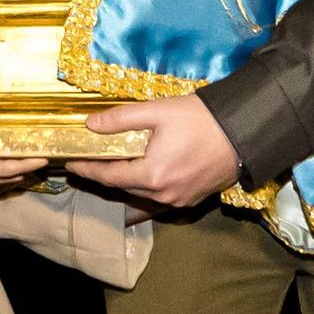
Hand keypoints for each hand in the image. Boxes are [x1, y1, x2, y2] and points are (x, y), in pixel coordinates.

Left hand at [66, 95, 240, 208]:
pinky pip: (160, 199)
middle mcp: (163, 195)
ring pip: (142, 196)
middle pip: (124, 188)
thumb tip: (90, 125)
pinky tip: (143, 177)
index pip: (108, 176)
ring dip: (126, 183)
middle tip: (89, 161)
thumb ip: (120, 119)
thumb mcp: (157, 111)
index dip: (87, 170)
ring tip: (112, 169)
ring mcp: (179, 201)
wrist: (244, 131)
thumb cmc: (200, 119)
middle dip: (105, 176)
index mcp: (151, 175)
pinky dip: (147, 189)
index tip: (70, 163)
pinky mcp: (192, 200)